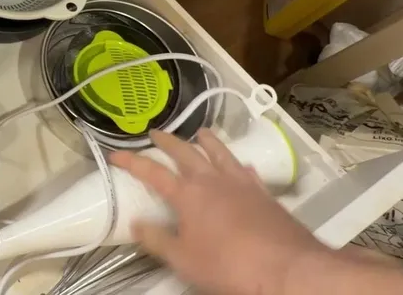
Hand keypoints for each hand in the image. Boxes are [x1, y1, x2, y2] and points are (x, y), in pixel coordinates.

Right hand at [109, 129, 330, 294]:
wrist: (288, 269)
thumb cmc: (229, 266)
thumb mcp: (184, 260)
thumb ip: (158, 240)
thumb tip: (136, 223)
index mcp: (188, 194)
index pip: (152, 172)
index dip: (131, 161)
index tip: (115, 153)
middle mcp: (213, 181)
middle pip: (186, 153)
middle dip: (168, 141)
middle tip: (156, 132)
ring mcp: (242, 184)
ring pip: (220, 153)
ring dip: (207, 141)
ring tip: (200, 133)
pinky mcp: (265, 194)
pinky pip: (247, 171)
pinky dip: (237, 164)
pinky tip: (240, 166)